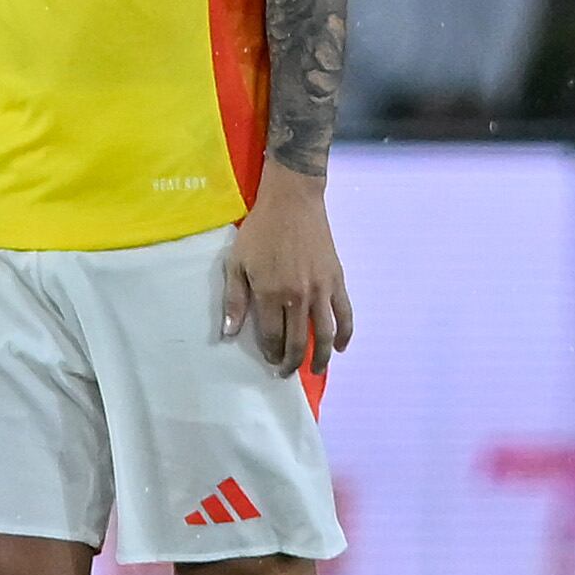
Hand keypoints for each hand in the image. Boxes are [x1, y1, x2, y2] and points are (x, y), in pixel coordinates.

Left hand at [221, 165, 351, 379]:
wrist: (293, 202)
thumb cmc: (260, 231)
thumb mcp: (237, 262)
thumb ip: (234, 300)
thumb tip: (228, 333)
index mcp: (270, 293)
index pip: (272, 337)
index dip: (271, 353)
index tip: (269, 360)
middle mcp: (297, 297)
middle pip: (298, 342)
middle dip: (291, 362)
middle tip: (286, 372)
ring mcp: (321, 290)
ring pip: (325, 334)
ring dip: (321, 358)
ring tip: (315, 370)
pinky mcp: (337, 280)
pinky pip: (345, 314)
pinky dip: (345, 334)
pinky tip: (341, 347)